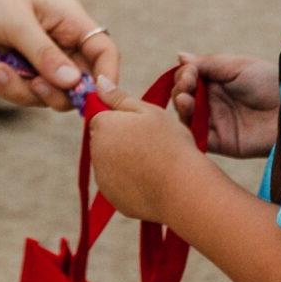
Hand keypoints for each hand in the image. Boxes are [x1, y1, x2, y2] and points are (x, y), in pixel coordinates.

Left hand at [0, 0, 120, 110]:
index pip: (104, 52)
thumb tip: (73, 83)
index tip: (95, 97)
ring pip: (49, 95)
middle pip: (79, 85)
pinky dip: (7, 86)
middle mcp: (60, 42)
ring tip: (0, 68)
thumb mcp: (17, 23)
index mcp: (70, 21)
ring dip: (24, 89)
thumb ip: (45, 54)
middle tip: (35, 84)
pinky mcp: (18, 70)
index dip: (107, 76)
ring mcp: (39, 58)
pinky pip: (23, 93)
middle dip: (56, 92)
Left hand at [87, 82, 202, 223]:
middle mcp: (96, 152)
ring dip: (123, 160)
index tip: (142, 126)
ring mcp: (102, 177)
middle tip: (150, 144)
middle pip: (103, 140)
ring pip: (110, 162)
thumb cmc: (170, 145)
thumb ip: (119, 97)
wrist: (184, 190)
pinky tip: (151, 180)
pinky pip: (117, 184)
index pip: (100, 116)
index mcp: (103, 126)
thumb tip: (98, 84)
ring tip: (153, 163)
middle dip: (120, 139)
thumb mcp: (149, 112)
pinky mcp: (112, 197)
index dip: (121, 118)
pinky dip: (129, 181)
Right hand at [169, 53, 280, 159]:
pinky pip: (199, 139)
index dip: (184, 75)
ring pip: (186, 119)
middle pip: (183, 98)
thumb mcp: (238, 66)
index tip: (191, 72)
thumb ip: (208, 64)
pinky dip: (189, 130)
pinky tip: (189, 117)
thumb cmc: (269, 81)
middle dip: (179, 90)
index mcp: (215, 83)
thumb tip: (179, 56)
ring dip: (181, 108)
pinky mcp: (223, 144)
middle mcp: (213, 103)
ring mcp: (216, 124)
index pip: (188, 79)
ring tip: (185, 101)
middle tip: (187, 86)